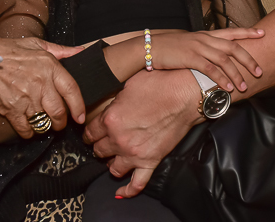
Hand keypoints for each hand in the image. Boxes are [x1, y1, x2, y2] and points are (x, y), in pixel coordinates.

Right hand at [0, 37, 84, 139]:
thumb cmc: (6, 51)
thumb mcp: (35, 44)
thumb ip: (61, 50)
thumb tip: (80, 51)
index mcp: (49, 66)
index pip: (72, 90)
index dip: (79, 107)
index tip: (80, 117)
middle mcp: (40, 83)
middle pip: (59, 112)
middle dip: (61, 122)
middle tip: (59, 123)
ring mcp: (26, 98)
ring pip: (44, 122)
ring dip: (45, 127)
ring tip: (43, 124)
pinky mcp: (12, 110)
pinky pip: (26, 129)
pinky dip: (29, 132)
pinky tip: (28, 127)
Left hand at [84, 69, 200, 197]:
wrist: (185, 94)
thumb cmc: (160, 84)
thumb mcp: (128, 84)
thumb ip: (113, 98)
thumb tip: (108, 101)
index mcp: (110, 119)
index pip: (90, 132)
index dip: (90, 132)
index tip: (92, 132)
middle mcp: (119, 139)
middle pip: (99, 150)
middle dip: (100, 146)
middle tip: (104, 142)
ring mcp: (134, 153)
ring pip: (113, 168)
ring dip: (112, 162)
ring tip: (114, 157)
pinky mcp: (150, 161)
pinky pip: (137, 183)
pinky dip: (128, 190)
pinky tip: (121, 192)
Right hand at [153, 28, 263, 91]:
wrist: (150, 47)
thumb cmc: (169, 48)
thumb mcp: (189, 44)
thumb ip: (203, 47)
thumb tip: (214, 55)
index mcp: (206, 34)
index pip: (231, 31)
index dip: (248, 32)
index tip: (262, 33)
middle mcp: (205, 39)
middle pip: (233, 47)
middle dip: (248, 59)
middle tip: (259, 71)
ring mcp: (198, 48)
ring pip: (225, 60)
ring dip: (236, 74)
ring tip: (244, 86)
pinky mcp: (191, 58)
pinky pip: (211, 69)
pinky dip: (221, 79)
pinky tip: (227, 87)